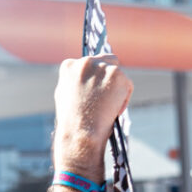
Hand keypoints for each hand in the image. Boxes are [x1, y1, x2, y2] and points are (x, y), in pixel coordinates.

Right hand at [52, 54, 131, 171]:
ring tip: (107, 106)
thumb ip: (75, 81)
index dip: (93, 77)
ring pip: (118, 73)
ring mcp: (103, 68)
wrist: (81, 131)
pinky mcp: (118, 76)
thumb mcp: (64, 94)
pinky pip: (127, 85)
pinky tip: (114, 109)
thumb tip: (85, 78)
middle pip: (107, 60)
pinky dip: (124, 97)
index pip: (89, 62)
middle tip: (106, 96)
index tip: (94, 90)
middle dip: (108, 76)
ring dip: (116, 88)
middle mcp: (86, 62)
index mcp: (69, 66)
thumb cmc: (71, 119)